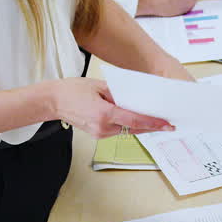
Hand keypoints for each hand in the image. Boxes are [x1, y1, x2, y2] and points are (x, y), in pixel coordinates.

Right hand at [47, 78, 173, 138]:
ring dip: (141, 126)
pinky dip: (129, 125)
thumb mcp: (99, 86)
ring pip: (127, 130)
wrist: (53, 102)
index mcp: (104, 114)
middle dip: (152, 126)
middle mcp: (103, 127)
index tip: (167, 123)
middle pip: (134, 128)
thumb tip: (136, 100)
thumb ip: (119, 94)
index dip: (154, 122)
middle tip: (168, 123)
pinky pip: (119, 130)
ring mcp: (100, 133)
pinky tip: (138, 121)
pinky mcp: (98, 135)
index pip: (135, 120)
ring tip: (157, 121)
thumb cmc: (72, 90)